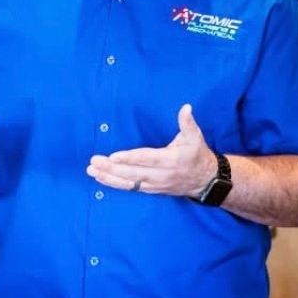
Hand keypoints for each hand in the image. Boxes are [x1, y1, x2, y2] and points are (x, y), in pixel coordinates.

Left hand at [86, 104, 217, 196]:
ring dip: (109, 177)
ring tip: (92, 171)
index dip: (130, 159)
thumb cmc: (197, 155)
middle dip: (112, 168)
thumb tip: (186, 107)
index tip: (113, 156)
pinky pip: (130, 188)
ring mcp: (155, 184)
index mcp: (170, 160)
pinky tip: (101, 178)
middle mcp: (161, 175)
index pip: (147, 159)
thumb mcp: (196, 137)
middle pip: (133, 172)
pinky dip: (115, 183)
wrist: (206, 181)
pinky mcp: (151, 189)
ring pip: (129, 182)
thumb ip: (188, 123)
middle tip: (94, 162)